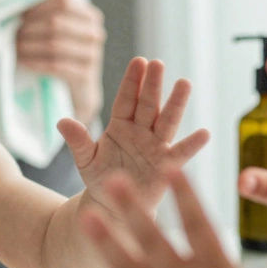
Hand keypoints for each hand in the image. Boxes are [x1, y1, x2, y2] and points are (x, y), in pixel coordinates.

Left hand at [17, 0, 106, 122]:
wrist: (79, 90)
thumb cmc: (63, 55)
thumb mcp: (60, 32)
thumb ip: (47, 15)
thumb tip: (18, 6)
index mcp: (91, 16)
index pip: (64, 1)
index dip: (39, 7)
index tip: (20, 15)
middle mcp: (95, 33)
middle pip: (57, 22)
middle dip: (31, 28)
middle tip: (14, 34)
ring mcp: (93, 55)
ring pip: (54, 45)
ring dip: (29, 46)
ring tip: (15, 48)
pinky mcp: (86, 76)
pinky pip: (55, 66)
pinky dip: (35, 63)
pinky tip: (23, 62)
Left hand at [58, 58, 209, 213]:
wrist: (113, 206)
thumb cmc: (100, 178)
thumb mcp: (86, 159)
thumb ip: (78, 140)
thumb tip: (62, 121)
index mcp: (120, 125)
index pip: (126, 99)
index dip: (132, 81)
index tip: (139, 61)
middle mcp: (140, 132)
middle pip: (147, 105)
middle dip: (153, 85)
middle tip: (159, 63)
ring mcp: (154, 147)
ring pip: (166, 121)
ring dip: (175, 103)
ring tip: (184, 83)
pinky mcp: (165, 165)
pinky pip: (179, 153)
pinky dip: (192, 144)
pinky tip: (204, 133)